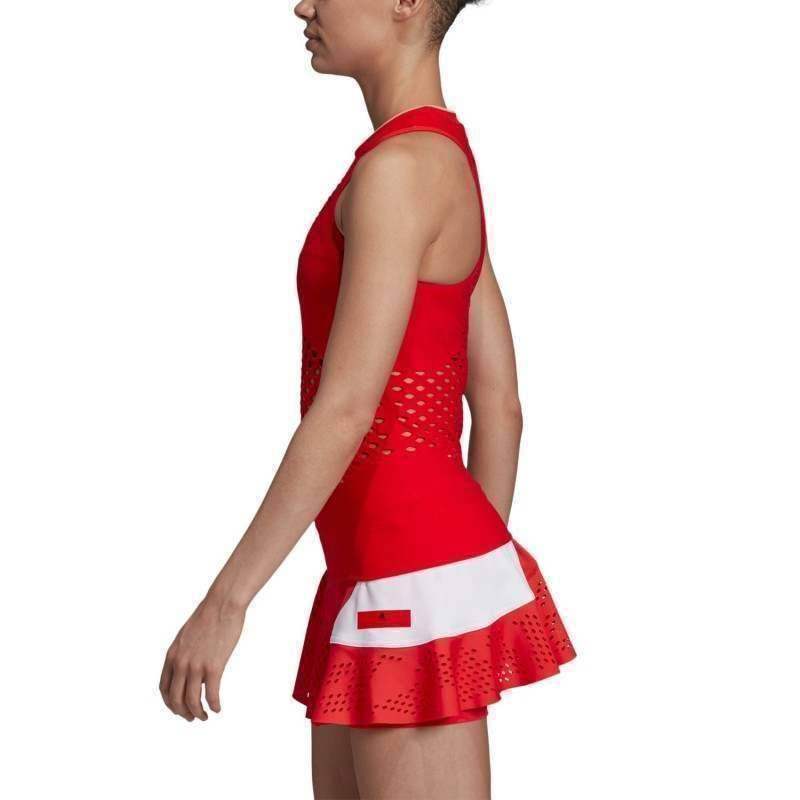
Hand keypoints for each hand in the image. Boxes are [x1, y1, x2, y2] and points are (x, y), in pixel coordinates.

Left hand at [159, 596, 244, 720]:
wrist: (222, 604)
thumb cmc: (209, 615)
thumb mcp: (186, 635)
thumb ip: (184, 653)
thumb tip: (190, 670)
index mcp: (172, 655)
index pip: (164, 688)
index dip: (170, 703)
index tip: (179, 709)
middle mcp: (181, 663)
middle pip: (175, 699)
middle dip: (182, 713)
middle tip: (192, 718)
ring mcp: (196, 665)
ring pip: (192, 701)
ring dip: (198, 713)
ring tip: (205, 716)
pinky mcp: (214, 666)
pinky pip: (211, 694)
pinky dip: (214, 705)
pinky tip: (218, 708)